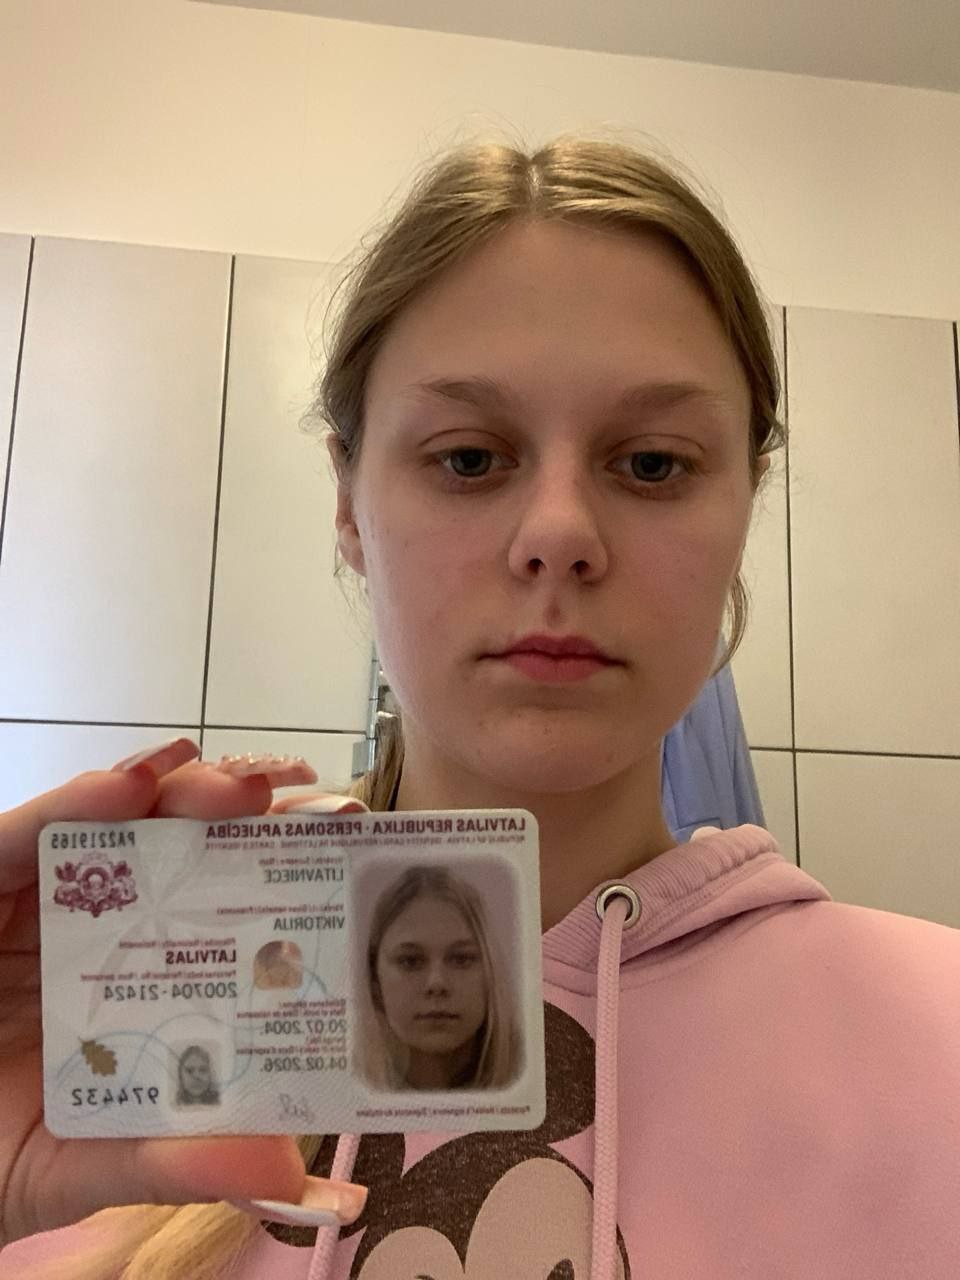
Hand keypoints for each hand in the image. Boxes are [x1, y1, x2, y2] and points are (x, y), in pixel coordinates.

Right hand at [0, 739, 367, 1246]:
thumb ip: (174, 1162)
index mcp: (139, 971)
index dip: (285, 862)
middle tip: (319, 804)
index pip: (221, 899)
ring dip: (184, 791)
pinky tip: (127, 788)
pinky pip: (20, 835)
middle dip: (250, 812)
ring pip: (115, 818)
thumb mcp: (87, 1165)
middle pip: (181, 842)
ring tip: (244, 789)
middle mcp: (95, 920)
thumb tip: (287, 1174)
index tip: (348, 839)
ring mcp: (35, 897)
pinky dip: (71, 804)